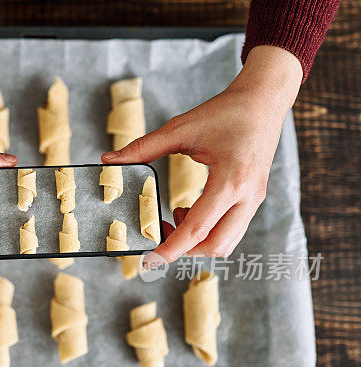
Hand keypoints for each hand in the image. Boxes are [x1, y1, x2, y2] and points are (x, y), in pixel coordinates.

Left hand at [103, 46, 302, 267]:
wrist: (264, 99)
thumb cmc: (225, 111)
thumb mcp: (180, 129)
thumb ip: (142, 148)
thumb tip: (108, 161)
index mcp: (230, 180)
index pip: (197, 229)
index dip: (170, 248)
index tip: (148, 261)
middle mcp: (247, 196)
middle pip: (214, 246)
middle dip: (183, 249)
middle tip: (157, 233)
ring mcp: (254, 199)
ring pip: (225, 243)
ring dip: (196, 241)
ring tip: (174, 216)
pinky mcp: (254, 198)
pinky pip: (231, 229)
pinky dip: (208, 231)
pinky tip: (189, 211)